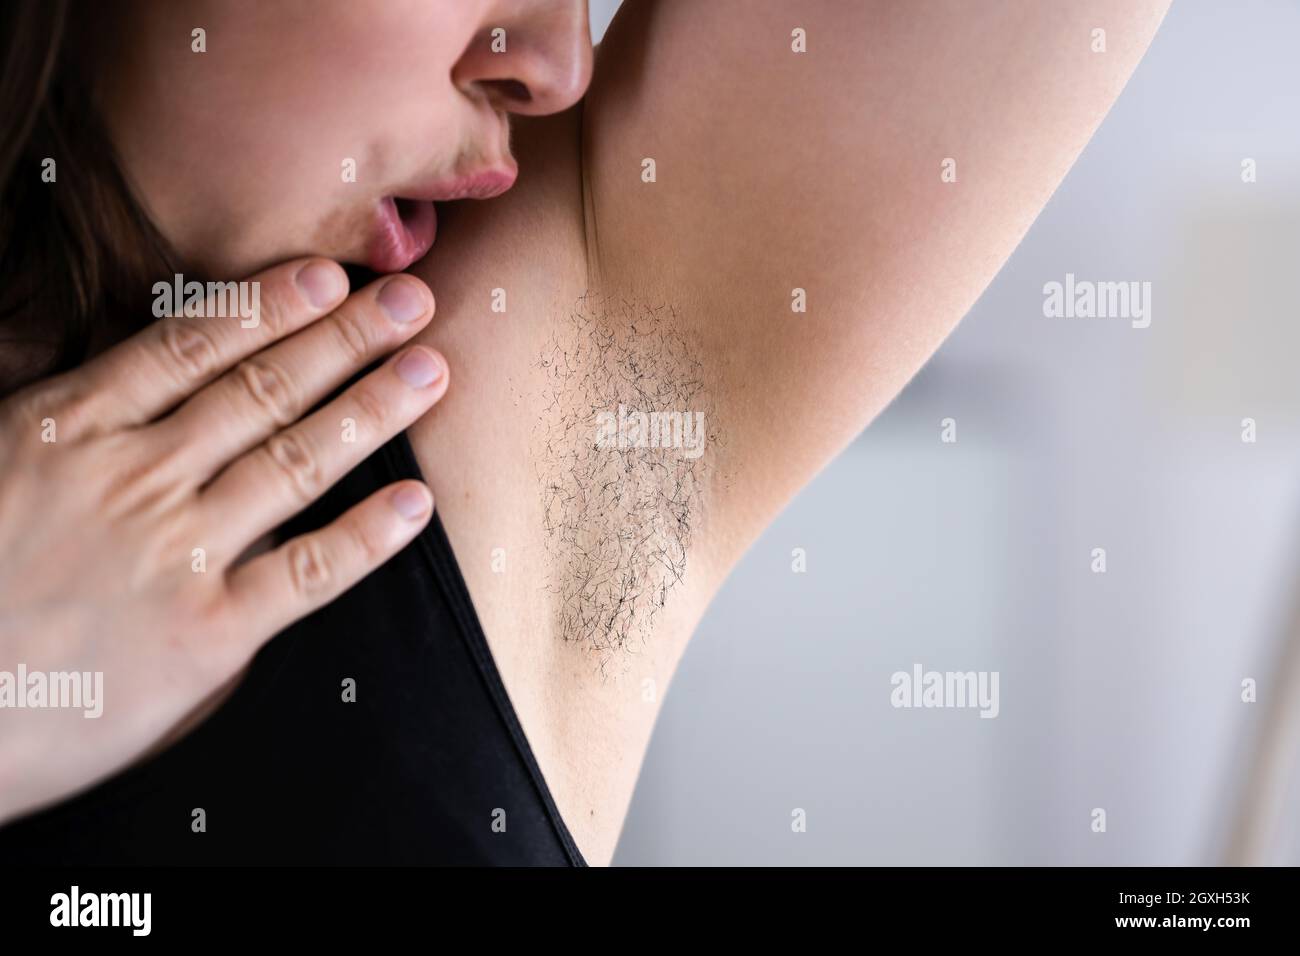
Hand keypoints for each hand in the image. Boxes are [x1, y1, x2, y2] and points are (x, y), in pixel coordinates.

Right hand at [0, 258, 446, 824]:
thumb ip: (59, 426)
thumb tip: (124, 385)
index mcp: (65, 428)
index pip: (187, 346)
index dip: (269, 306)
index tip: (328, 274)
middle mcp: (132, 477)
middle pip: (261, 390)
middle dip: (346, 337)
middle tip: (411, 300)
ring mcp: (174, 552)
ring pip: (296, 460)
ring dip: (372, 408)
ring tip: (429, 370)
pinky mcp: (206, 632)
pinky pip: (307, 571)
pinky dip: (367, 535)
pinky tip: (415, 503)